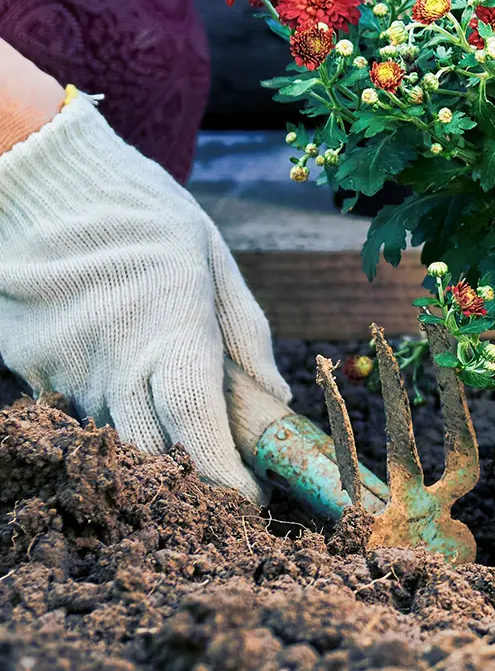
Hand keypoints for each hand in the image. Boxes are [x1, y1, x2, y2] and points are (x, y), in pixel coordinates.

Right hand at [0, 93, 289, 500]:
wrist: (45, 183)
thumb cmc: (143, 214)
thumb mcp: (212, 256)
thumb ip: (245, 331)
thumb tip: (277, 399)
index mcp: (172, 329)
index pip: (197, 427)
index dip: (222, 475)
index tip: (247, 500)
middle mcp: (114, 361)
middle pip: (152, 451)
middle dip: (186, 470)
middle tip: (215, 462)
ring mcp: (64, 369)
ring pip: (113, 430)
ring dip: (144, 427)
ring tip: (160, 380)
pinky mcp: (29, 366)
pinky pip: (75, 405)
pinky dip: (104, 399)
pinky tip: (115, 356)